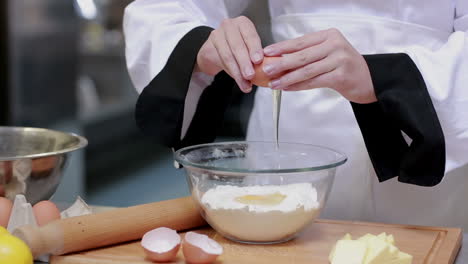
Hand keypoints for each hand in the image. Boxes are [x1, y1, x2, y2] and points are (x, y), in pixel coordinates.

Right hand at [195, 16, 262, 92]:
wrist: (216, 49)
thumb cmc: (237, 46)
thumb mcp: (249, 47)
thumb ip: (255, 55)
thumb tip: (264, 70)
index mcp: (243, 23)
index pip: (250, 35)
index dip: (254, 49)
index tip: (258, 61)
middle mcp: (229, 25)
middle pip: (237, 46)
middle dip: (244, 63)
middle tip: (250, 75)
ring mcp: (217, 34)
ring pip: (228, 56)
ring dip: (237, 72)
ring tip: (245, 84)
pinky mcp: (209, 46)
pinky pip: (221, 61)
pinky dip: (231, 73)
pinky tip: (238, 80)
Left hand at [262, 28, 376, 103]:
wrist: (369, 80)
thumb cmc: (344, 66)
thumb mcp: (328, 53)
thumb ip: (308, 54)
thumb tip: (279, 60)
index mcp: (329, 35)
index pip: (300, 41)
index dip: (282, 47)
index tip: (267, 52)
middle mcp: (335, 45)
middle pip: (302, 55)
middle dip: (281, 63)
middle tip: (266, 69)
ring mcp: (339, 60)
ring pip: (306, 70)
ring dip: (287, 78)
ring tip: (274, 82)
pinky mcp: (340, 76)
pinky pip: (314, 81)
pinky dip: (298, 86)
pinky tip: (287, 88)